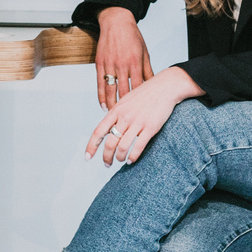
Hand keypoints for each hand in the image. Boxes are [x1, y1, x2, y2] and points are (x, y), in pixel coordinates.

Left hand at [85, 67, 204, 166]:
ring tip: (121, 160)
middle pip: (110, 142)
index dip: (91, 146)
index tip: (87, 157)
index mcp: (116, 110)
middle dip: (106, 156)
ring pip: (123, 147)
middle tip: (107, 164)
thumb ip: (116, 114)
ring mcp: (138, 122)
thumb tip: (108, 130)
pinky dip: (133, 157)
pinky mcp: (150, 127)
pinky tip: (131, 160)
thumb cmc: (145, 95)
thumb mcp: (126, 101)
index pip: (99, 131)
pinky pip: (138, 147)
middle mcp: (125, 117)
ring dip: (120, 157)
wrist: (164, 87)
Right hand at [95, 6, 153, 109]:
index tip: (143, 114)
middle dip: (126, 108)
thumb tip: (154, 86)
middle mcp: (122, 65)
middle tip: (129, 121)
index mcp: (135, 62)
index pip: (138, 87)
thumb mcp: (144, 53)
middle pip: (124, 92)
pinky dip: (101, 96)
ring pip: (110, 90)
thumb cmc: (133, 37)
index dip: (140, 102)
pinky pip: (99, 83)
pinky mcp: (99, 63)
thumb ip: (148, 71)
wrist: (116, 21)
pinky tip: (104, 106)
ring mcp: (109, 64)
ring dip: (112, 105)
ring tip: (115, 118)